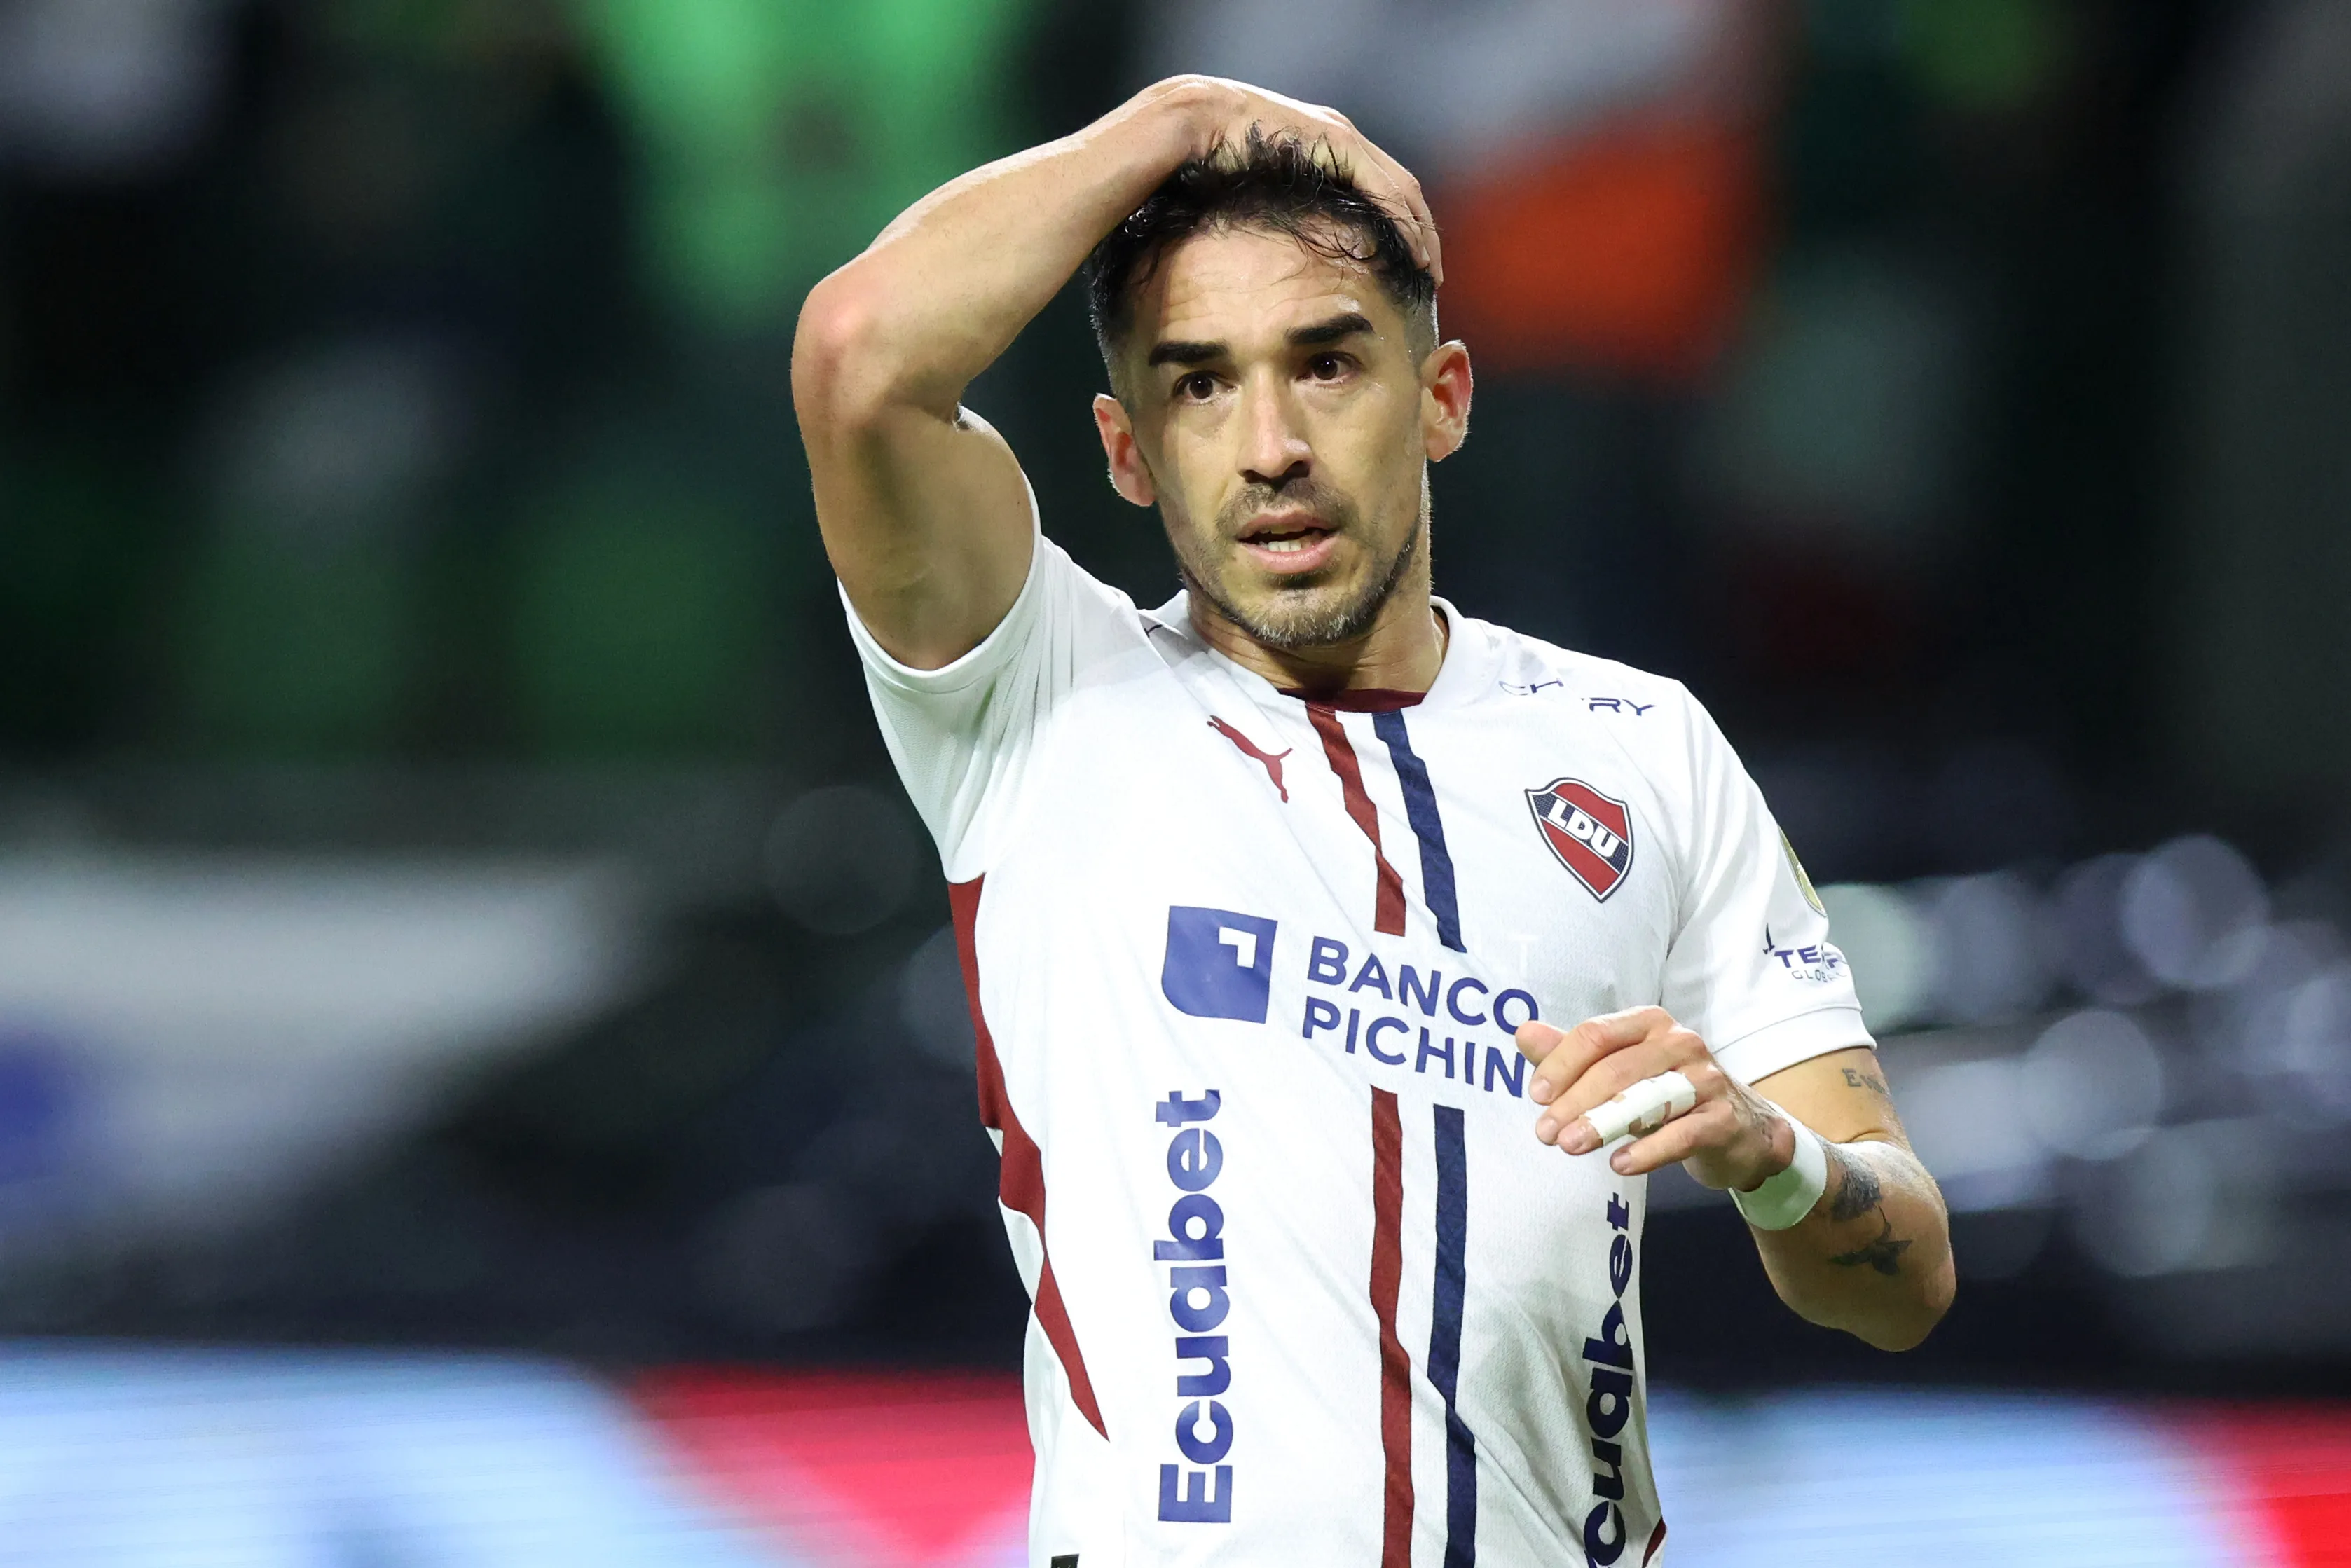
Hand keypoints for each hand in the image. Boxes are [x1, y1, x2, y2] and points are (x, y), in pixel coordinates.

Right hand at [1152, 74, 1442, 284]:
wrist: (1198, 120)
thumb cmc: (1213, 158)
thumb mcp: (1260, 191)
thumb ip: (1285, 210)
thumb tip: (1283, 250)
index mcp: (1328, 145)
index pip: (1382, 188)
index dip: (1401, 225)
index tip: (1409, 262)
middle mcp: (1344, 137)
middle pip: (1402, 190)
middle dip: (1421, 232)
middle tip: (1431, 274)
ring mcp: (1344, 137)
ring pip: (1403, 191)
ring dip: (1421, 233)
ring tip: (1429, 271)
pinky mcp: (1339, 144)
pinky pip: (1385, 190)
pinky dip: (1403, 223)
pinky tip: (1413, 252)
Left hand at [1518, 1007, 1792, 1191]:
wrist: (1741, 1129)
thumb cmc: (1669, 1093)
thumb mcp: (1620, 1069)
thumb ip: (1573, 1052)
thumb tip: (1523, 1033)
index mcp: (1649, 1023)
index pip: (1596, 1035)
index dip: (1561, 1064)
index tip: (1536, 1095)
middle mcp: (1680, 1043)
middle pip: (1616, 1068)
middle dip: (1574, 1101)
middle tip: (1545, 1133)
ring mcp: (1706, 1079)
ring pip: (1647, 1098)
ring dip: (1603, 1123)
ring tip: (1570, 1146)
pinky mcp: (1723, 1118)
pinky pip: (1682, 1133)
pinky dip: (1649, 1150)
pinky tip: (1619, 1163)